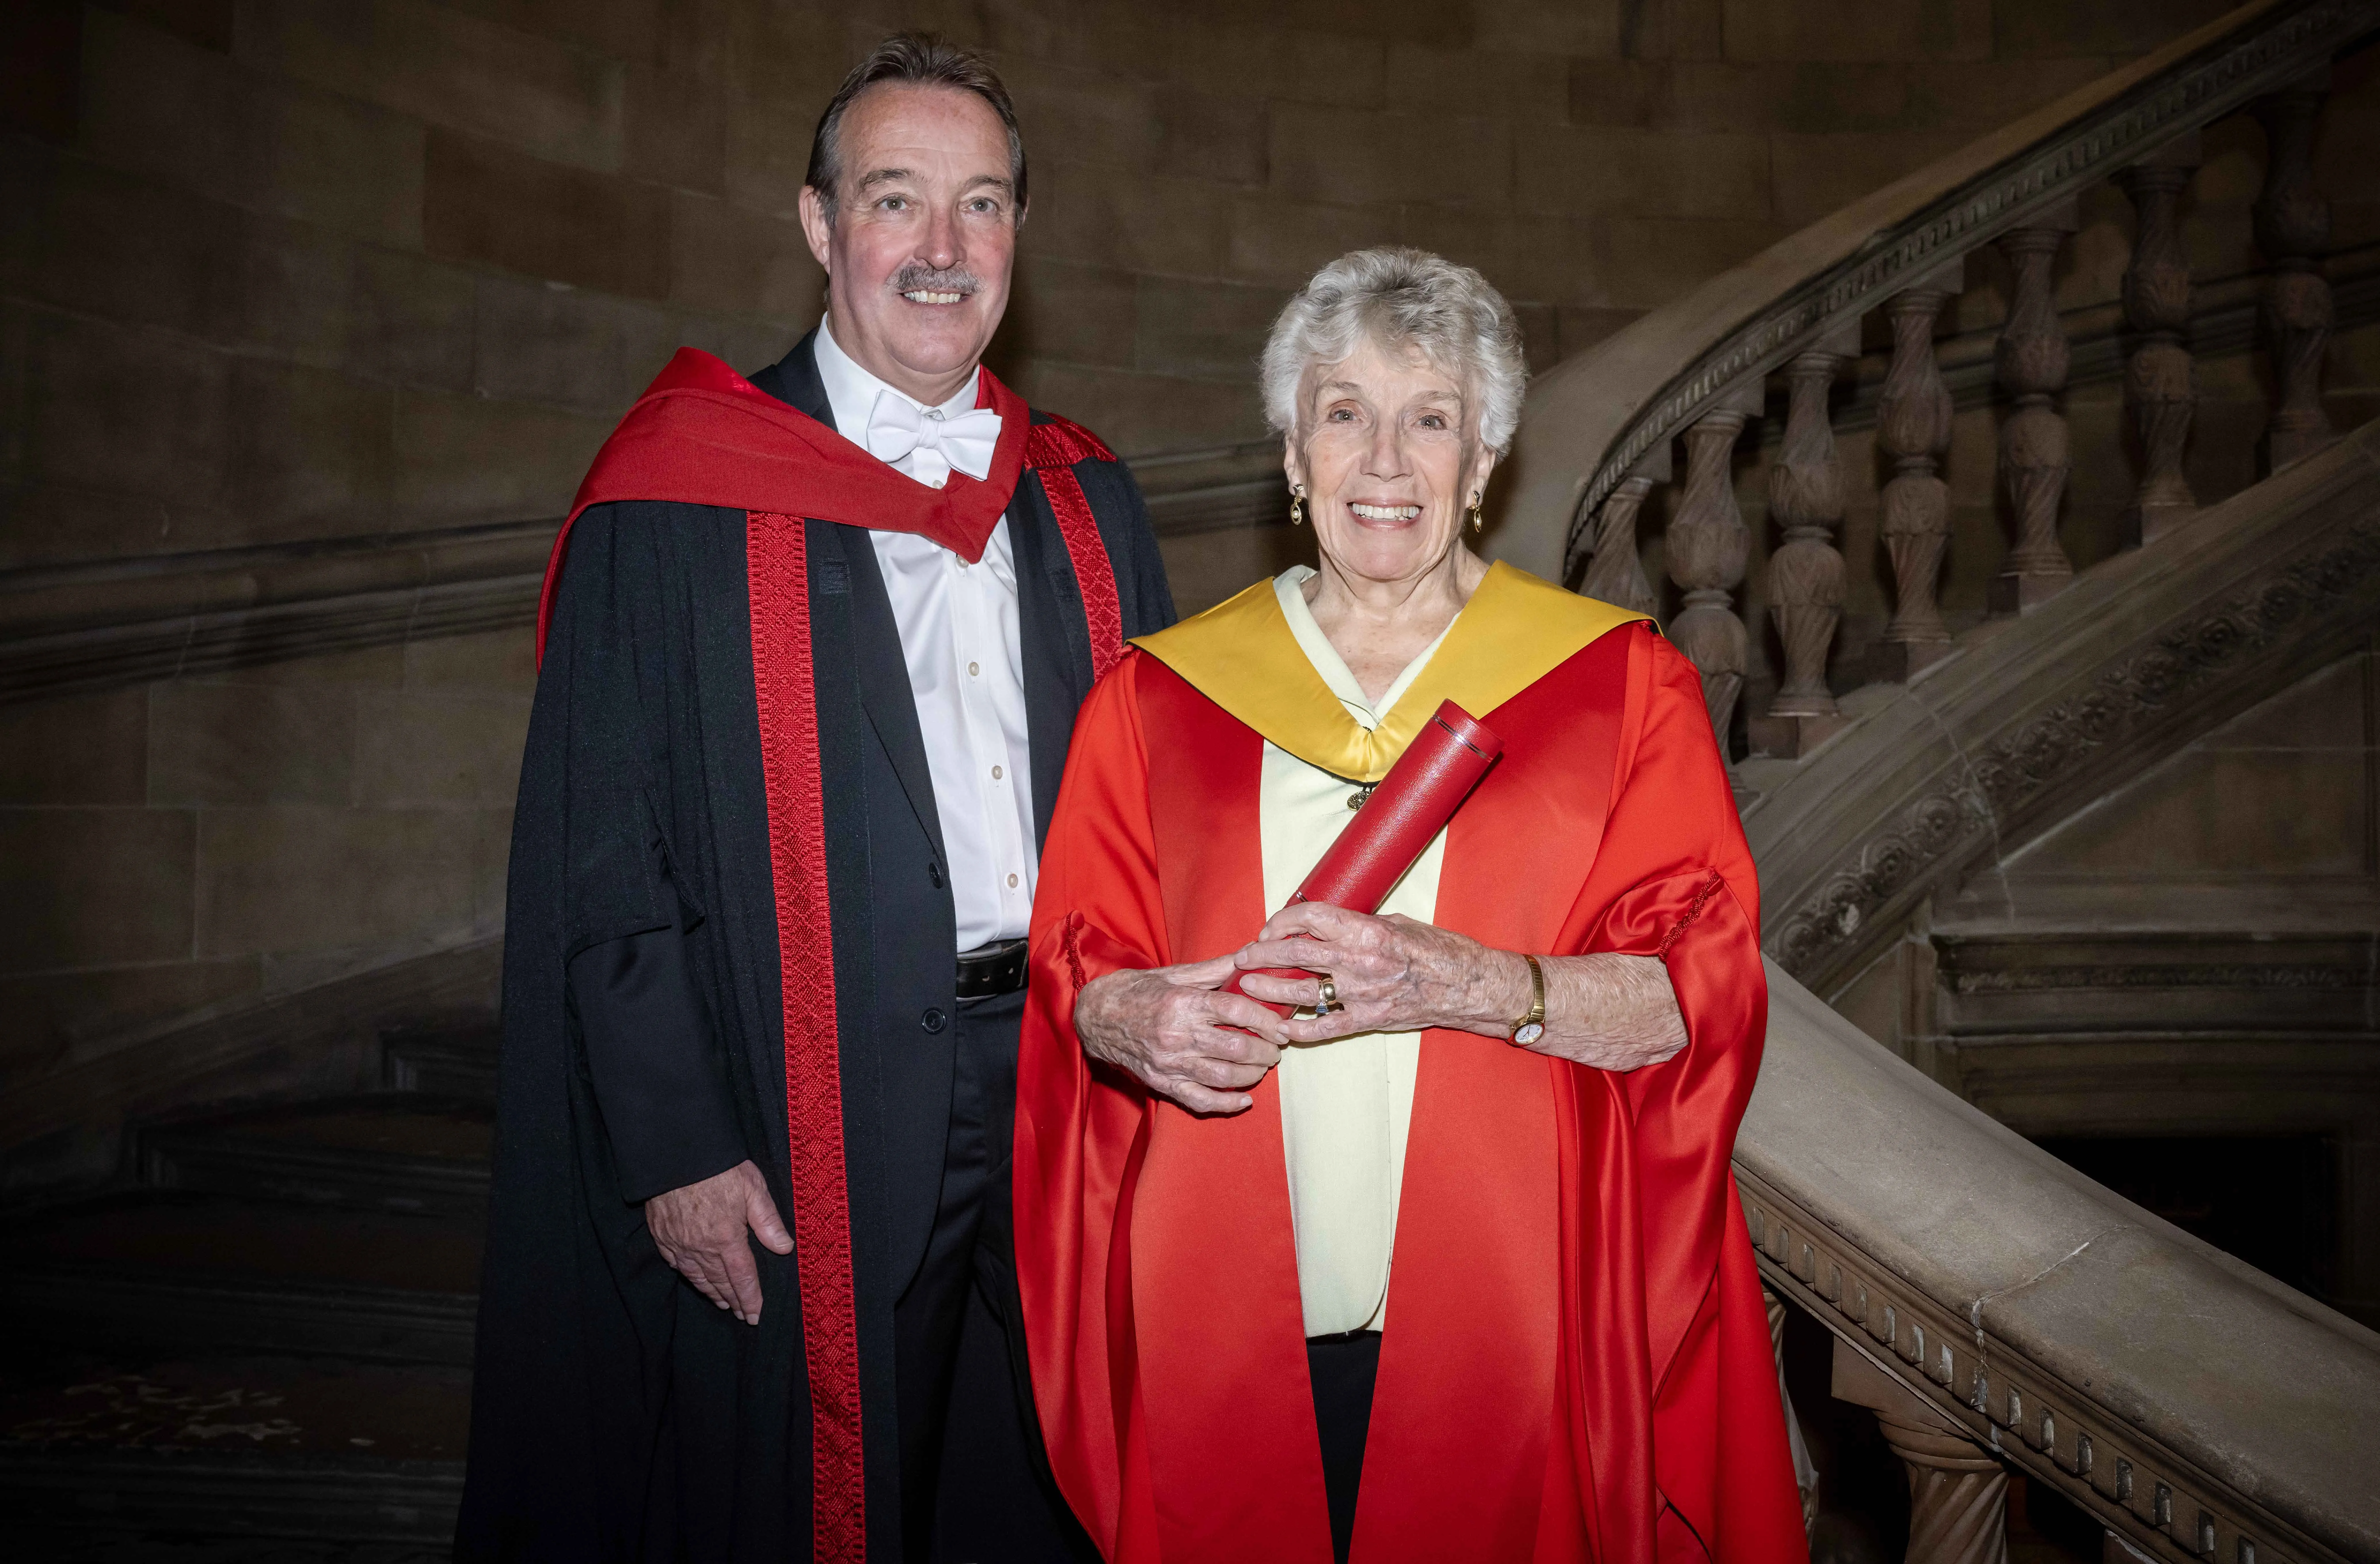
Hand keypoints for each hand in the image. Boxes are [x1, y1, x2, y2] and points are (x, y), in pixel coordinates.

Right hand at [645, 1159, 792, 1324]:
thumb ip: (768, 1221)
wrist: (674, 1153)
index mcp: (727, 1238)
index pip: (742, 1278)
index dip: (750, 1299)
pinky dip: (688, 1276)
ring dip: (712, 1292)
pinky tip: (694, 1279)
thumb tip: (785, 1248)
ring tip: (723, 1303)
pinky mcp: (662, 1235)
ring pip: (697, 1277)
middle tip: (742, 1314)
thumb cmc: (718, 1167)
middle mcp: (701, 1247)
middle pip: (720, 1282)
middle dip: (733, 1300)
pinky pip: (676, 1264)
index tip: (755, 1316)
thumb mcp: (753, 1188)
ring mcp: (679, 1243)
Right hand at [1074, 955, 1291, 1114]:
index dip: (1265, 1018)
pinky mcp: (1162, 1083)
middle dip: (1266, 1050)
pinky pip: (1200, 1101)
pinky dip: (1226, 1104)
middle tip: (1276, 1047)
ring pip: (1223, 1077)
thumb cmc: (1140, 991)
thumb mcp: (1177, 974)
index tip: (1280, 1024)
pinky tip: (1244, 1099)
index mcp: (1182, 1002)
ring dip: (1252, 1074)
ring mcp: (1169, 1063)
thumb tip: (1253, 954)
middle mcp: (1176, 1034)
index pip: (1236, 1009)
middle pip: (1236, 1047)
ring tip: (1263, 1066)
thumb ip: (1217, 968)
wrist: (1097, 1017)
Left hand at [1235, 903, 1689, 1072]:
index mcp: (1367, 930)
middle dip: (1261, 954)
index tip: (1270, 925)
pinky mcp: (1368, 1020)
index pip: (1309, 918)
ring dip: (1269, 989)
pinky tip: (1282, 1027)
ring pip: (1301, 991)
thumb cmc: (1439, 949)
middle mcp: (1359, 962)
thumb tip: (1328, 921)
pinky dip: (1299, 1029)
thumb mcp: (1398, 922)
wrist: (1471, 986)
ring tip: (1248, 986)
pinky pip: (1324, 1027)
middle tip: (1243, 956)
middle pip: (1294, 954)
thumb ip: (1361, 924)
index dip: (1281, 920)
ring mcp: (1362, 994)